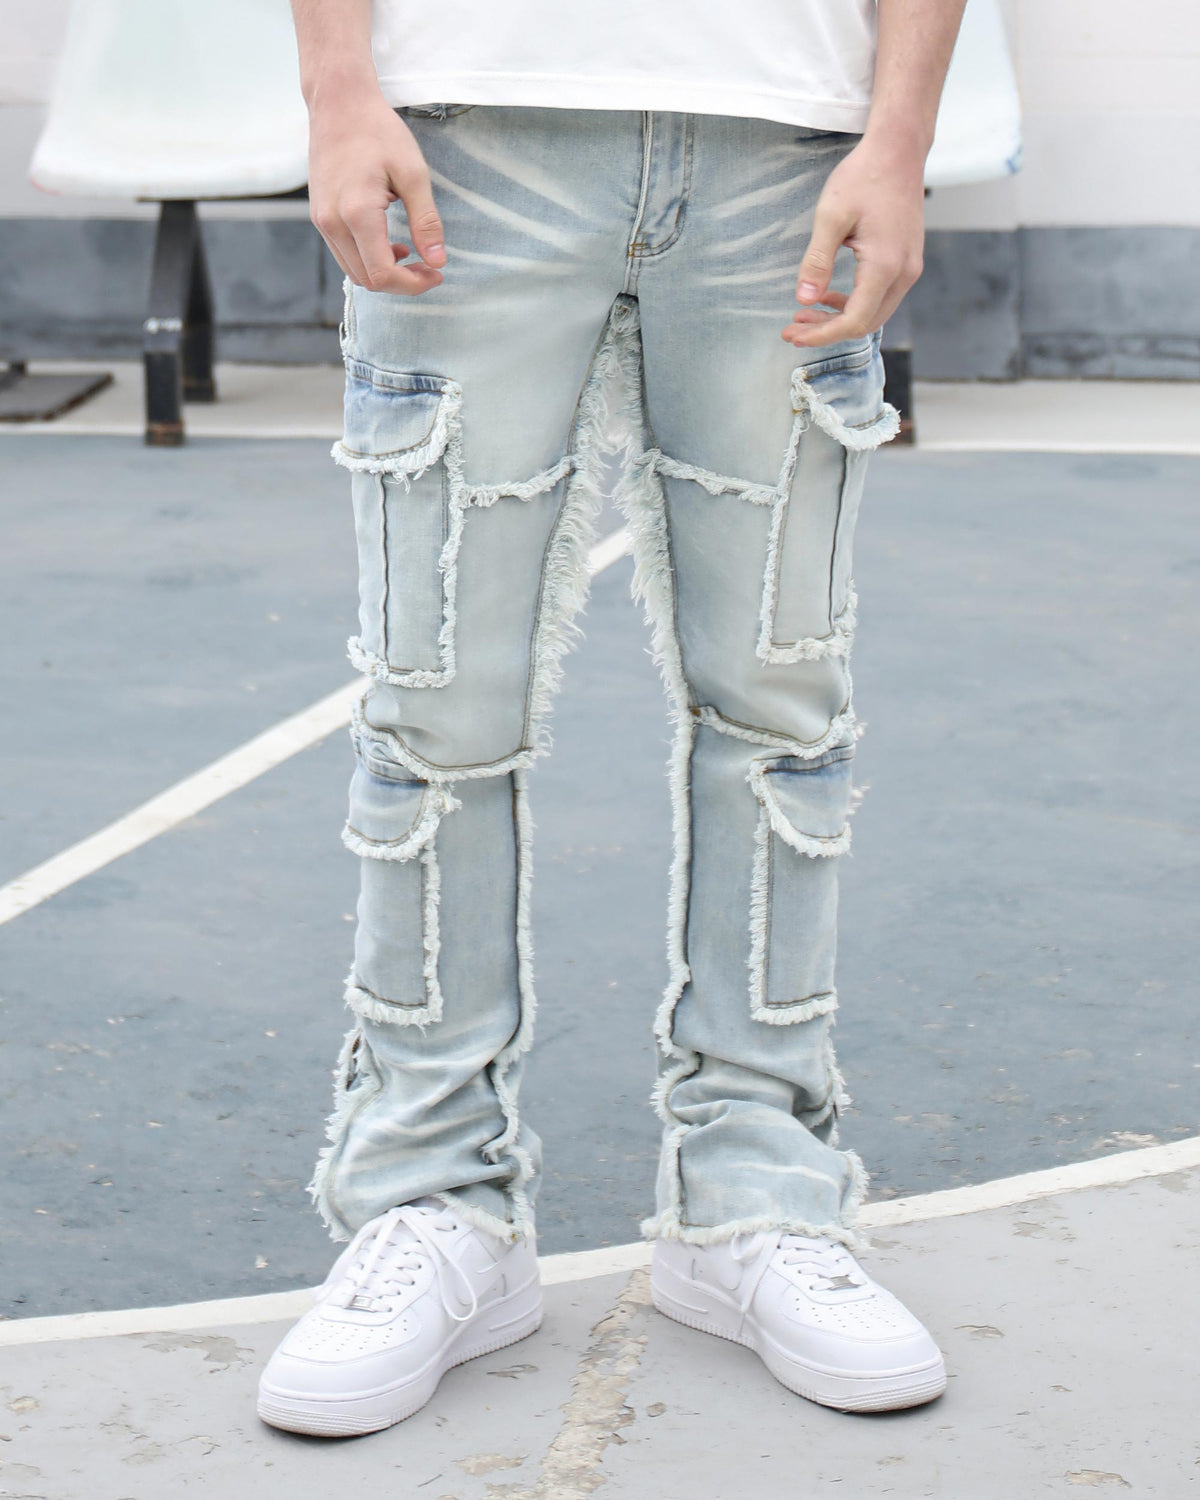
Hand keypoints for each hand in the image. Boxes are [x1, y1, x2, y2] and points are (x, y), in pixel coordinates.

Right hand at [308, 91, 445, 295]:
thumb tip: (438, 261)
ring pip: (354, 272)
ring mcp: (322, 221)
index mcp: (357, 213)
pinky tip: (389, 243)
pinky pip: (344, 255)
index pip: (383, 274)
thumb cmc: (378, 131)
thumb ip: (426, 221)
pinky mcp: (319, 216)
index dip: (413, 284)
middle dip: (401, 283)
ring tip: (410, 253)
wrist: (338, 102)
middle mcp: (333, 223)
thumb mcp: (413, 173)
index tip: (437, 273)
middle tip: (429, 267)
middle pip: (368, 280)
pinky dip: (368, 260)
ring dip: (384, 273)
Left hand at [783, 136, 925, 347]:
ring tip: (805, 314)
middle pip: (865, 324)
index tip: (793, 334)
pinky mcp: (907, 261)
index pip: (853, 322)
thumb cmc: (864, 177)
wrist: (898, 149)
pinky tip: (829, 296)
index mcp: (885, 266)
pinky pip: (881, 297)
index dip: (821, 335)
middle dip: (827, 331)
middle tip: (792, 327)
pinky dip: (854, 304)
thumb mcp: (830, 217)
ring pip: (874, 313)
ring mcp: (909, 268)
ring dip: (839, 319)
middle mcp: (904, 273)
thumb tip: (803, 299)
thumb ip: (817, 261)